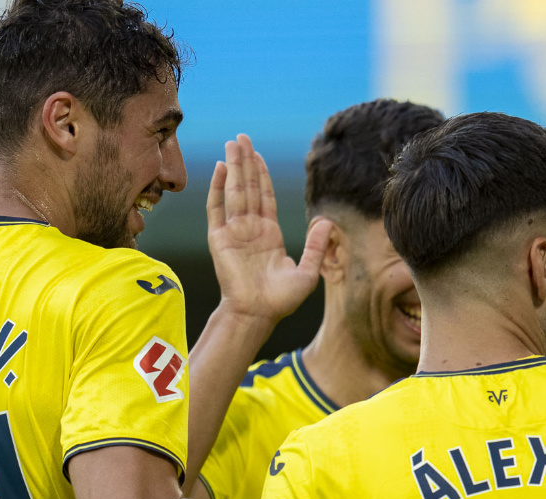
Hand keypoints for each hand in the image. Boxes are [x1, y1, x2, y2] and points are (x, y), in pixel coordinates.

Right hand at [207, 133, 333, 324]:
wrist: (258, 314)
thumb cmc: (281, 300)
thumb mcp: (307, 271)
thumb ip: (315, 246)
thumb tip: (327, 222)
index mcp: (269, 234)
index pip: (265, 197)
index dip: (261, 175)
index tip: (258, 154)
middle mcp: (250, 228)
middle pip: (247, 187)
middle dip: (245, 162)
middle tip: (242, 137)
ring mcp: (234, 231)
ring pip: (234, 191)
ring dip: (233, 167)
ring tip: (233, 143)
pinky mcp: (220, 238)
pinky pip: (217, 208)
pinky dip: (218, 187)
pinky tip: (220, 168)